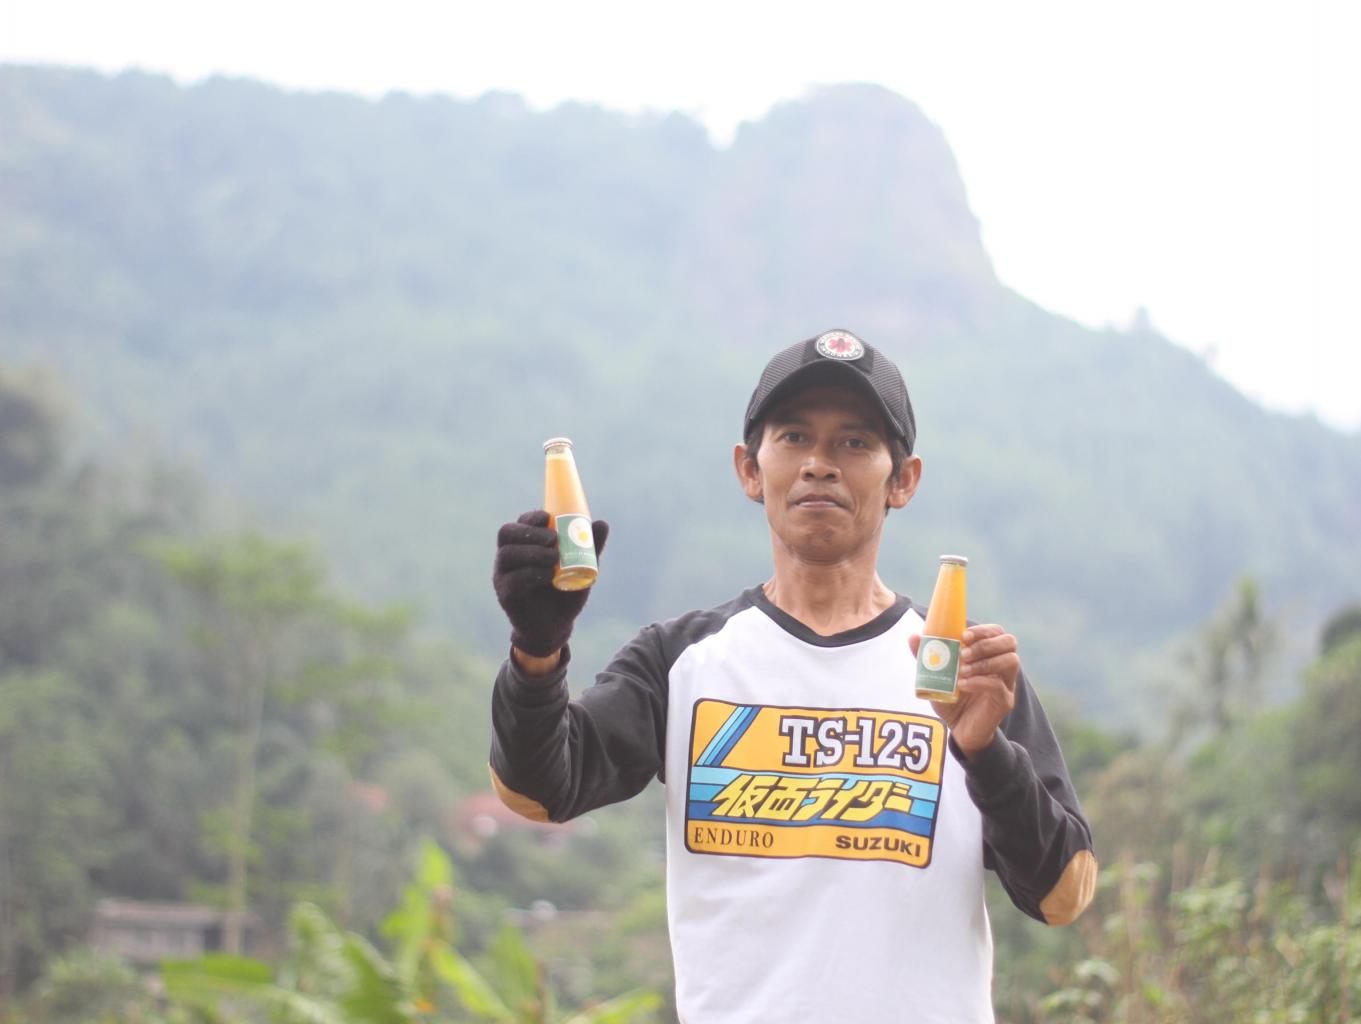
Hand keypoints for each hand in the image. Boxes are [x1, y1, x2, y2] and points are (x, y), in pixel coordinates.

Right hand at [492, 510, 608, 657]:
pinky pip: (512, 579)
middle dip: (530, 531)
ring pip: (507, 554)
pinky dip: (531, 573)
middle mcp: (509, 557)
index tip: (548, 518)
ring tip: (554, 559)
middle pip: (506, 533)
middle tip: (554, 539)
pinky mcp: (506, 594)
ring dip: (532, 552)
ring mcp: (503, 575)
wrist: (556, 626)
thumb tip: (602, 523)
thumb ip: (590, 546)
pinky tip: (548, 575)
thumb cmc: (565, 592)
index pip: (519, 522)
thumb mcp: (581, 567)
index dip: (531, 517)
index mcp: (523, 545)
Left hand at [910, 624, 1018, 758]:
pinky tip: (962, 685)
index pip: (997, 632)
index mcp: (990, 655)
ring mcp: (1006, 684)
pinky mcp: (1004, 702)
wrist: (959, 729)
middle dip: (985, 644)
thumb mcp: (937, 675)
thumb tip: (913, 636)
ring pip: (1011, 661)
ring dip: (984, 662)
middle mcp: (1002, 667)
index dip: (983, 630)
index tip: (963, 636)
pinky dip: (979, 682)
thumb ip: (927, 656)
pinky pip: (998, 686)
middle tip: (963, 654)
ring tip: (962, 670)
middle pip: (1009, 642)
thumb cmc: (952, 699)